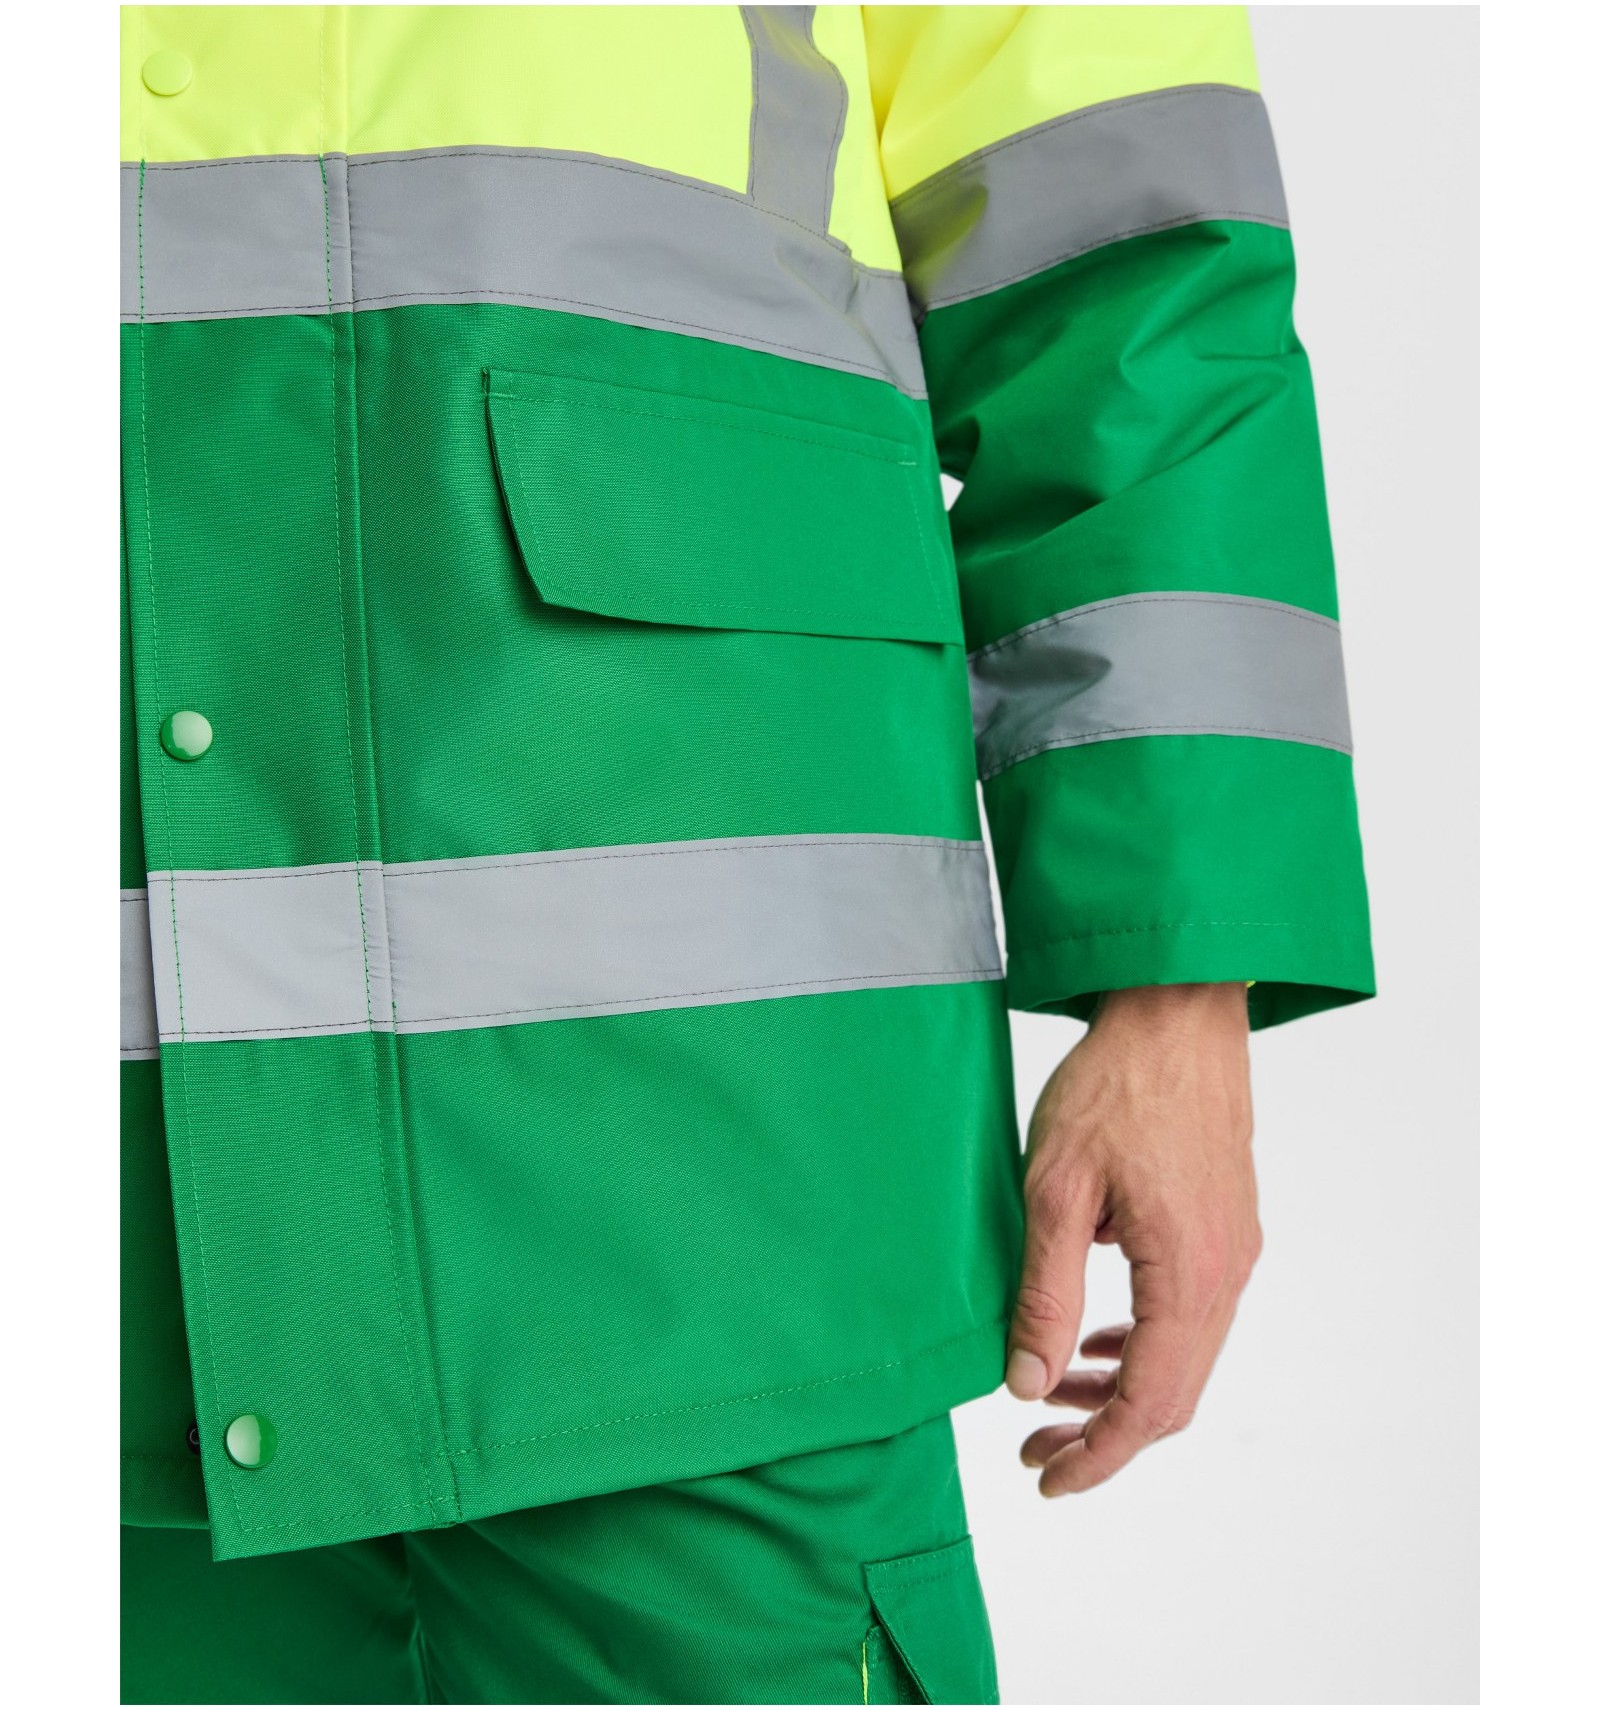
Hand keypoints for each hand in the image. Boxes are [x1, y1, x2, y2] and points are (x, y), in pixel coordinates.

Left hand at [1004, 983, 1259, 1495]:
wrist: (1177, 1011)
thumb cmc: (1114, 1086)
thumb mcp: (1055, 1190)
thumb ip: (1044, 1294)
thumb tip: (1027, 1383)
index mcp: (1187, 1272)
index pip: (1150, 1403)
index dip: (1099, 1456)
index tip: (1048, 1478)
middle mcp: (1226, 1272)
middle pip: (1175, 1395)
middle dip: (1105, 1435)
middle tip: (1035, 1448)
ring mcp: (1234, 1249)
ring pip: (1185, 1357)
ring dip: (1122, 1390)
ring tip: (1053, 1394)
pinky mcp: (1227, 1226)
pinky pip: (1193, 1315)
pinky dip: (1144, 1344)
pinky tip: (1098, 1340)